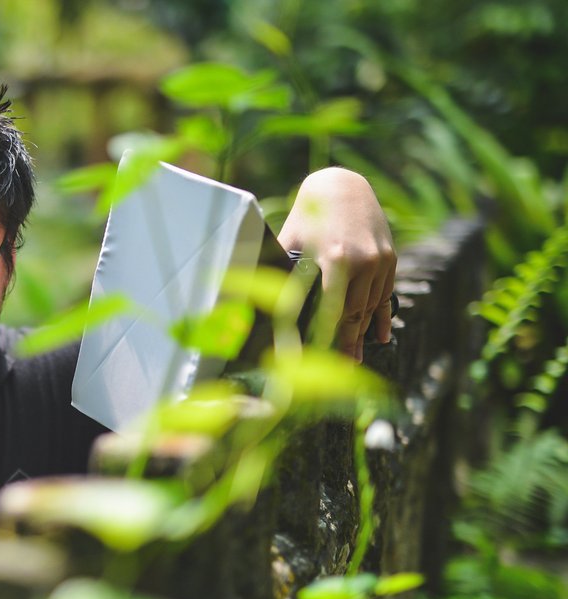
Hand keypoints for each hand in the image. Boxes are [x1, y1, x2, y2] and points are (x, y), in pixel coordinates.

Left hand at [278, 167, 396, 361]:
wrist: (343, 186)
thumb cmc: (308, 216)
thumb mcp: (290, 241)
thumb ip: (280, 270)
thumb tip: (252, 299)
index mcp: (334, 259)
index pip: (331, 310)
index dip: (325, 337)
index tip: (315, 359)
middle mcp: (362, 262)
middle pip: (353, 314)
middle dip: (345, 344)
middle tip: (339, 369)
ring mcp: (380, 261)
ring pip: (371, 307)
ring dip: (362, 334)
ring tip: (354, 359)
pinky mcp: (390, 259)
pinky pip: (386, 295)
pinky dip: (381, 317)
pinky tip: (380, 337)